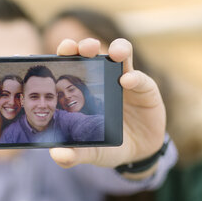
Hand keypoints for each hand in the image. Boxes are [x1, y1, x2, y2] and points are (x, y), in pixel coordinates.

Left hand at [49, 38, 165, 170]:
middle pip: (94, 53)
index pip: (72, 63)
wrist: (137, 154)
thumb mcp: (90, 152)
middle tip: (84, 48)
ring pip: (121, 54)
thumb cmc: (108, 146)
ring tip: (113, 53)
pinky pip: (140, 78)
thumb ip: (73, 154)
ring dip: (117, 49)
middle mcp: (104, 78)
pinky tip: (126, 82)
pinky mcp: (145, 89)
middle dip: (87, 45)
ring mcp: (126, 80)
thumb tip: (56, 155)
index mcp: (84, 88)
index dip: (66, 53)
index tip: (62, 50)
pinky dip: (134, 78)